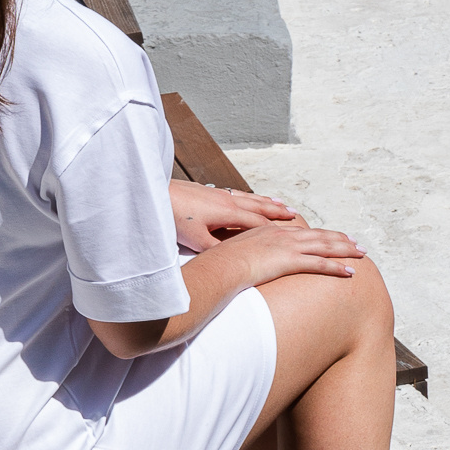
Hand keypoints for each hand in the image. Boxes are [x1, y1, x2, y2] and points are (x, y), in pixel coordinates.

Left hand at [170, 179, 296, 252]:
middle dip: (276, 210)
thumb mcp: (197, 240)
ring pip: (248, 197)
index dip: (276, 228)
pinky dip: (248, 196)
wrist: (154, 193)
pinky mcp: (207, 191)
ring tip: (278, 201)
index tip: (293, 231)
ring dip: (265, 200)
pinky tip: (245, 197)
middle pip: (258, 205)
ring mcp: (217, 194)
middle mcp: (227, 200)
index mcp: (228, 212)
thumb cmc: (174, 217)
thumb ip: (218, 249)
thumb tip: (235, 258)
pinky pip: (236, 194)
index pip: (258, 222)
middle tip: (294, 213)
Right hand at [213, 219, 367, 284]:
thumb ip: (248, 256)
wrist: (221, 264)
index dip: (320, 235)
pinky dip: (337, 267)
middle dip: (340, 239)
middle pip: (319, 235)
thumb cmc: (224, 263)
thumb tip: (247, 265)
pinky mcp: (290, 260)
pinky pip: (320, 264)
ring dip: (346, 250)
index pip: (303, 231)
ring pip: (325, 246)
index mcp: (272, 231)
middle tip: (356, 243)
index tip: (334, 237)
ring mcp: (288, 246)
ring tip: (361, 254)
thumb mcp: (237, 254)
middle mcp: (284, 235)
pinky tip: (350, 272)